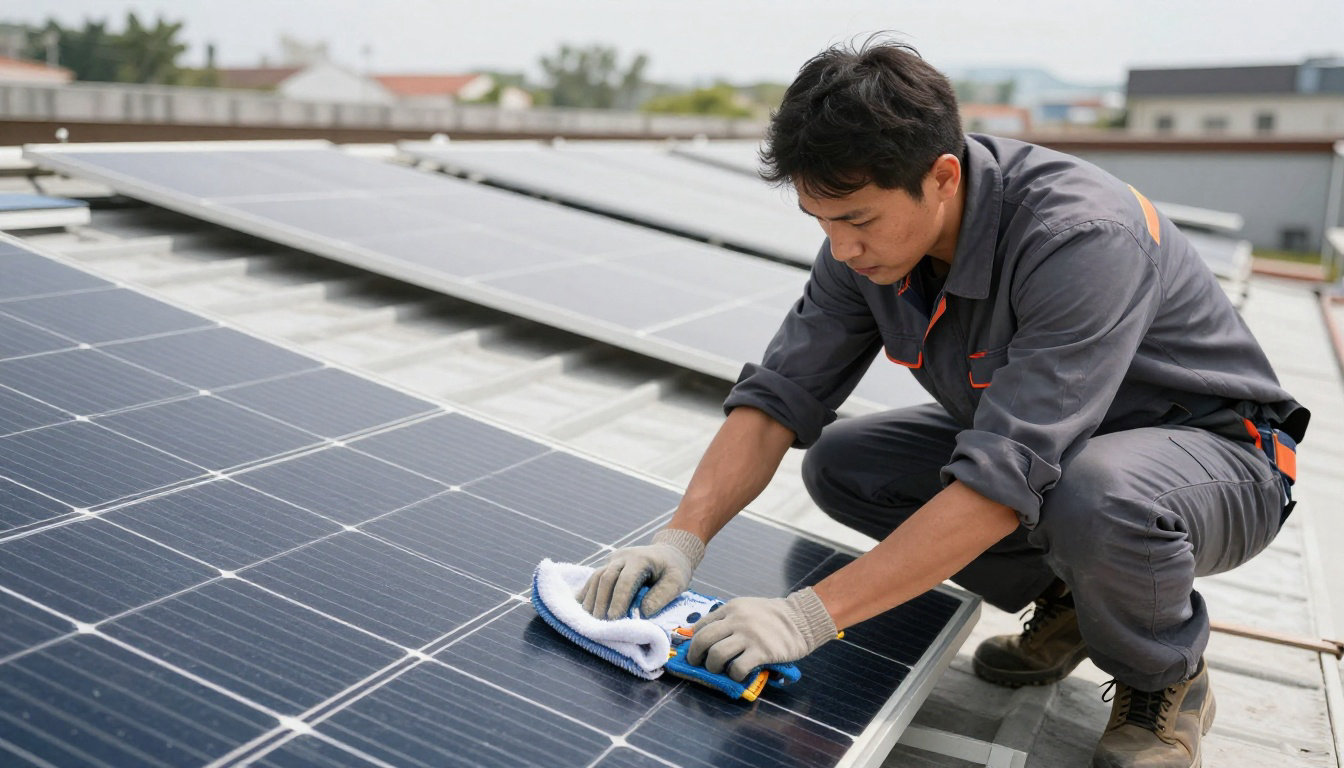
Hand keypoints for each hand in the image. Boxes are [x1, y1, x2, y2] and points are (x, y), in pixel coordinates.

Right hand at [579, 529, 704, 619]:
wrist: (668, 552)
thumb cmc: (673, 569)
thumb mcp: (677, 581)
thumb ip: (662, 595)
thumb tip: (643, 612)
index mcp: (640, 559)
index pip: (625, 580)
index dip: (618, 599)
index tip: (614, 619)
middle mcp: (622, 557)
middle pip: (605, 577)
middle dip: (601, 601)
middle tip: (599, 622)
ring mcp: (613, 560)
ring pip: (596, 577)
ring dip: (591, 598)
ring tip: (591, 619)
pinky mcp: (607, 566)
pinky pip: (593, 578)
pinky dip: (587, 592)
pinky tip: (582, 607)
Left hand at [686, 587, 836, 680]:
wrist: (801, 619)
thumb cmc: (772, 616)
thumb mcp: (747, 608)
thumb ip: (728, 619)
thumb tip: (706, 635)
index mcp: (731, 608)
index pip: (701, 625)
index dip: (692, 641)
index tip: (693, 652)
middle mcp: (736, 620)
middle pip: (703, 640)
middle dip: (695, 656)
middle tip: (698, 664)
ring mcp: (748, 636)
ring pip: (717, 655)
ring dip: (713, 667)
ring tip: (719, 670)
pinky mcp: (761, 651)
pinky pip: (738, 668)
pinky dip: (734, 675)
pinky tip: (738, 674)